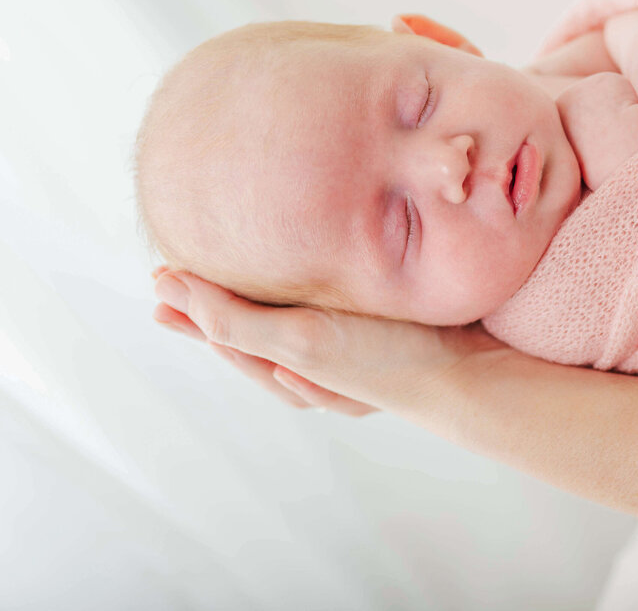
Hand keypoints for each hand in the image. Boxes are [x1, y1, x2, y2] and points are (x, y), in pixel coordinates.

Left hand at [151, 268, 506, 416]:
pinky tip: (323, 292)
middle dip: (216, 309)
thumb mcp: (300, 340)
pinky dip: (310, 305)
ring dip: (261, 307)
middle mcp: (312, 361)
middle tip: (184, 278)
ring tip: (240, 287)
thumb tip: (171, 290)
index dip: (191, 303)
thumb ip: (235, 319)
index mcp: (284, 363)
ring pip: (291, 329)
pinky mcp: (379, 334)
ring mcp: (347, 351)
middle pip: (250, 334)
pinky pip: (330, 320)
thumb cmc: (384, 361)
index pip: (223, 333)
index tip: (162, 272)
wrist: (465, 376)